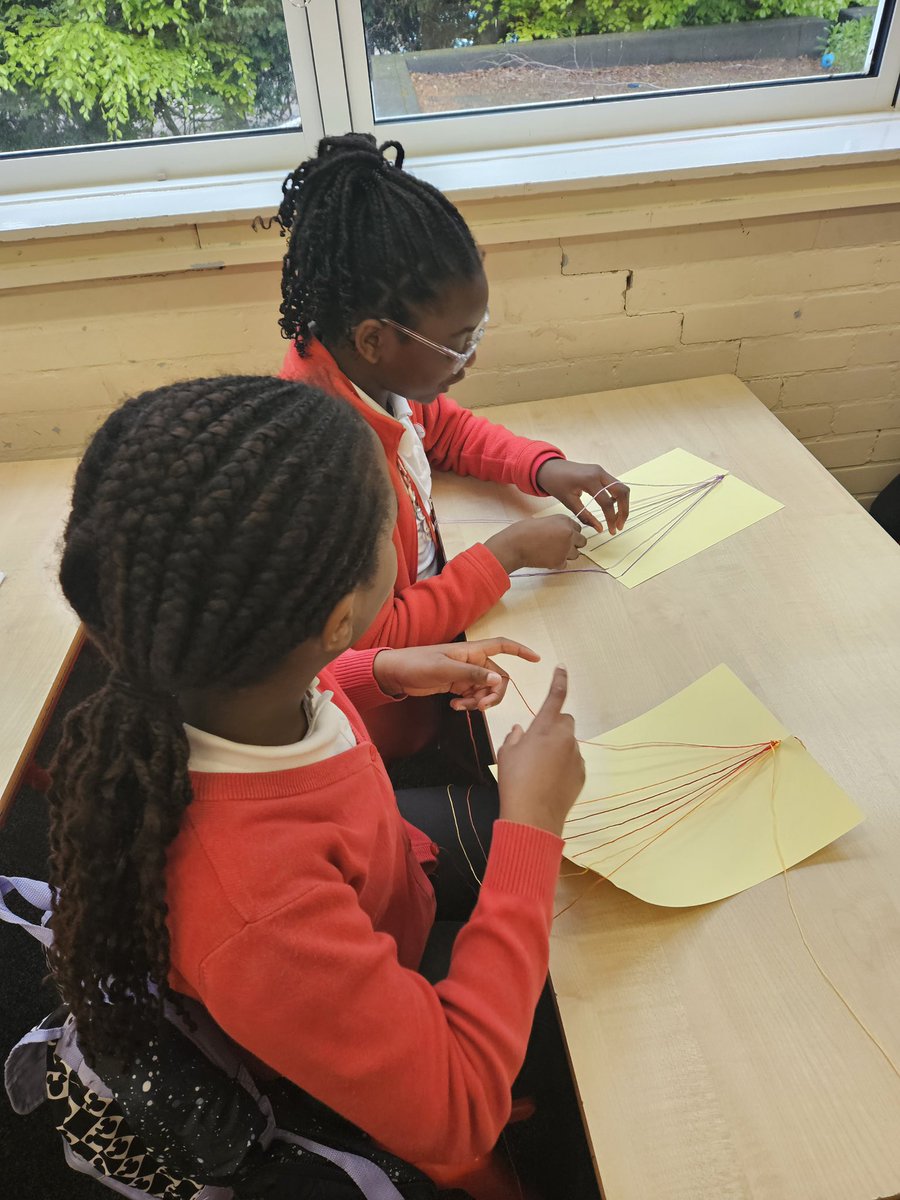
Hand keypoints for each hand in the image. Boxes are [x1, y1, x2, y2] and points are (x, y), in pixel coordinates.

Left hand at [373, 639, 539, 711]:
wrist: (396, 674)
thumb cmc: (417, 664)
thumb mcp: (445, 670)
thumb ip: (472, 675)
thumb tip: (499, 681)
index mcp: (472, 651)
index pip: (502, 646)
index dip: (521, 651)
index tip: (537, 659)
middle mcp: (472, 662)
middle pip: (498, 678)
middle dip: (494, 695)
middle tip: (480, 707)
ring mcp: (465, 675)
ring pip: (486, 690)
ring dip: (478, 702)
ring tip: (460, 707)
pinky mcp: (456, 686)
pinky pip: (473, 697)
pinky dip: (468, 704)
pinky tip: (454, 707)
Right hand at [484, 515, 585, 573]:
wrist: (515, 545)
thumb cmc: (523, 531)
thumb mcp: (543, 521)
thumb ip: (556, 526)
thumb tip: (560, 534)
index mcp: (564, 520)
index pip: (578, 528)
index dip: (570, 533)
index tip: (563, 536)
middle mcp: (569, 533)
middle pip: (582, 541)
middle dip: (574, 544)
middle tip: (561, 546)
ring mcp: (566, 548)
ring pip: (576, 554)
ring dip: (567, 554)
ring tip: (552, 553)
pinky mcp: (560, 561)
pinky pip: (565, 564)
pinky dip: (558, 563)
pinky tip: (547, 559)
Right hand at [496, 666, 584, 836]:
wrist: (532, 816)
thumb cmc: (514, 781)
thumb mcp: (506, 754)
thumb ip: (515, 737)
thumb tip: (520, 731)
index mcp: (544, 727)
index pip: (556, 696)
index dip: (559, 680)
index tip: (562, 668)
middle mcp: (564, 737)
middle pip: (564, 720)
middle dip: (554, 726)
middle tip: (537, 742)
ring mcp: (576, 756)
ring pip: (568, 743)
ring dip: (557, 748)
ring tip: (539, 769)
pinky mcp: (581, 772)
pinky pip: (572, 761)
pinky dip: (563, 765)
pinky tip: (549, 781)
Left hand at [536, 458, 629, 536]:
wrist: (549, 468)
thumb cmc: (556, 483)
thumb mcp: (568, 502)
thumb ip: (584, 516)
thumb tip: (599, 529)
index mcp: (589, 480)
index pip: (607, 502)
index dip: (611, 518)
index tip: (612, 531)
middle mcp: (599, 473)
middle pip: (622, 491)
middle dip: (624, 510)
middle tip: (619, 526)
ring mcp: (601, 471)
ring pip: (621, 487)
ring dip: (622, 503)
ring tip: (617, 519)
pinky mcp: (600, 472)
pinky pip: (614, 484)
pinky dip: (617, 497)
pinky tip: (611, 508)